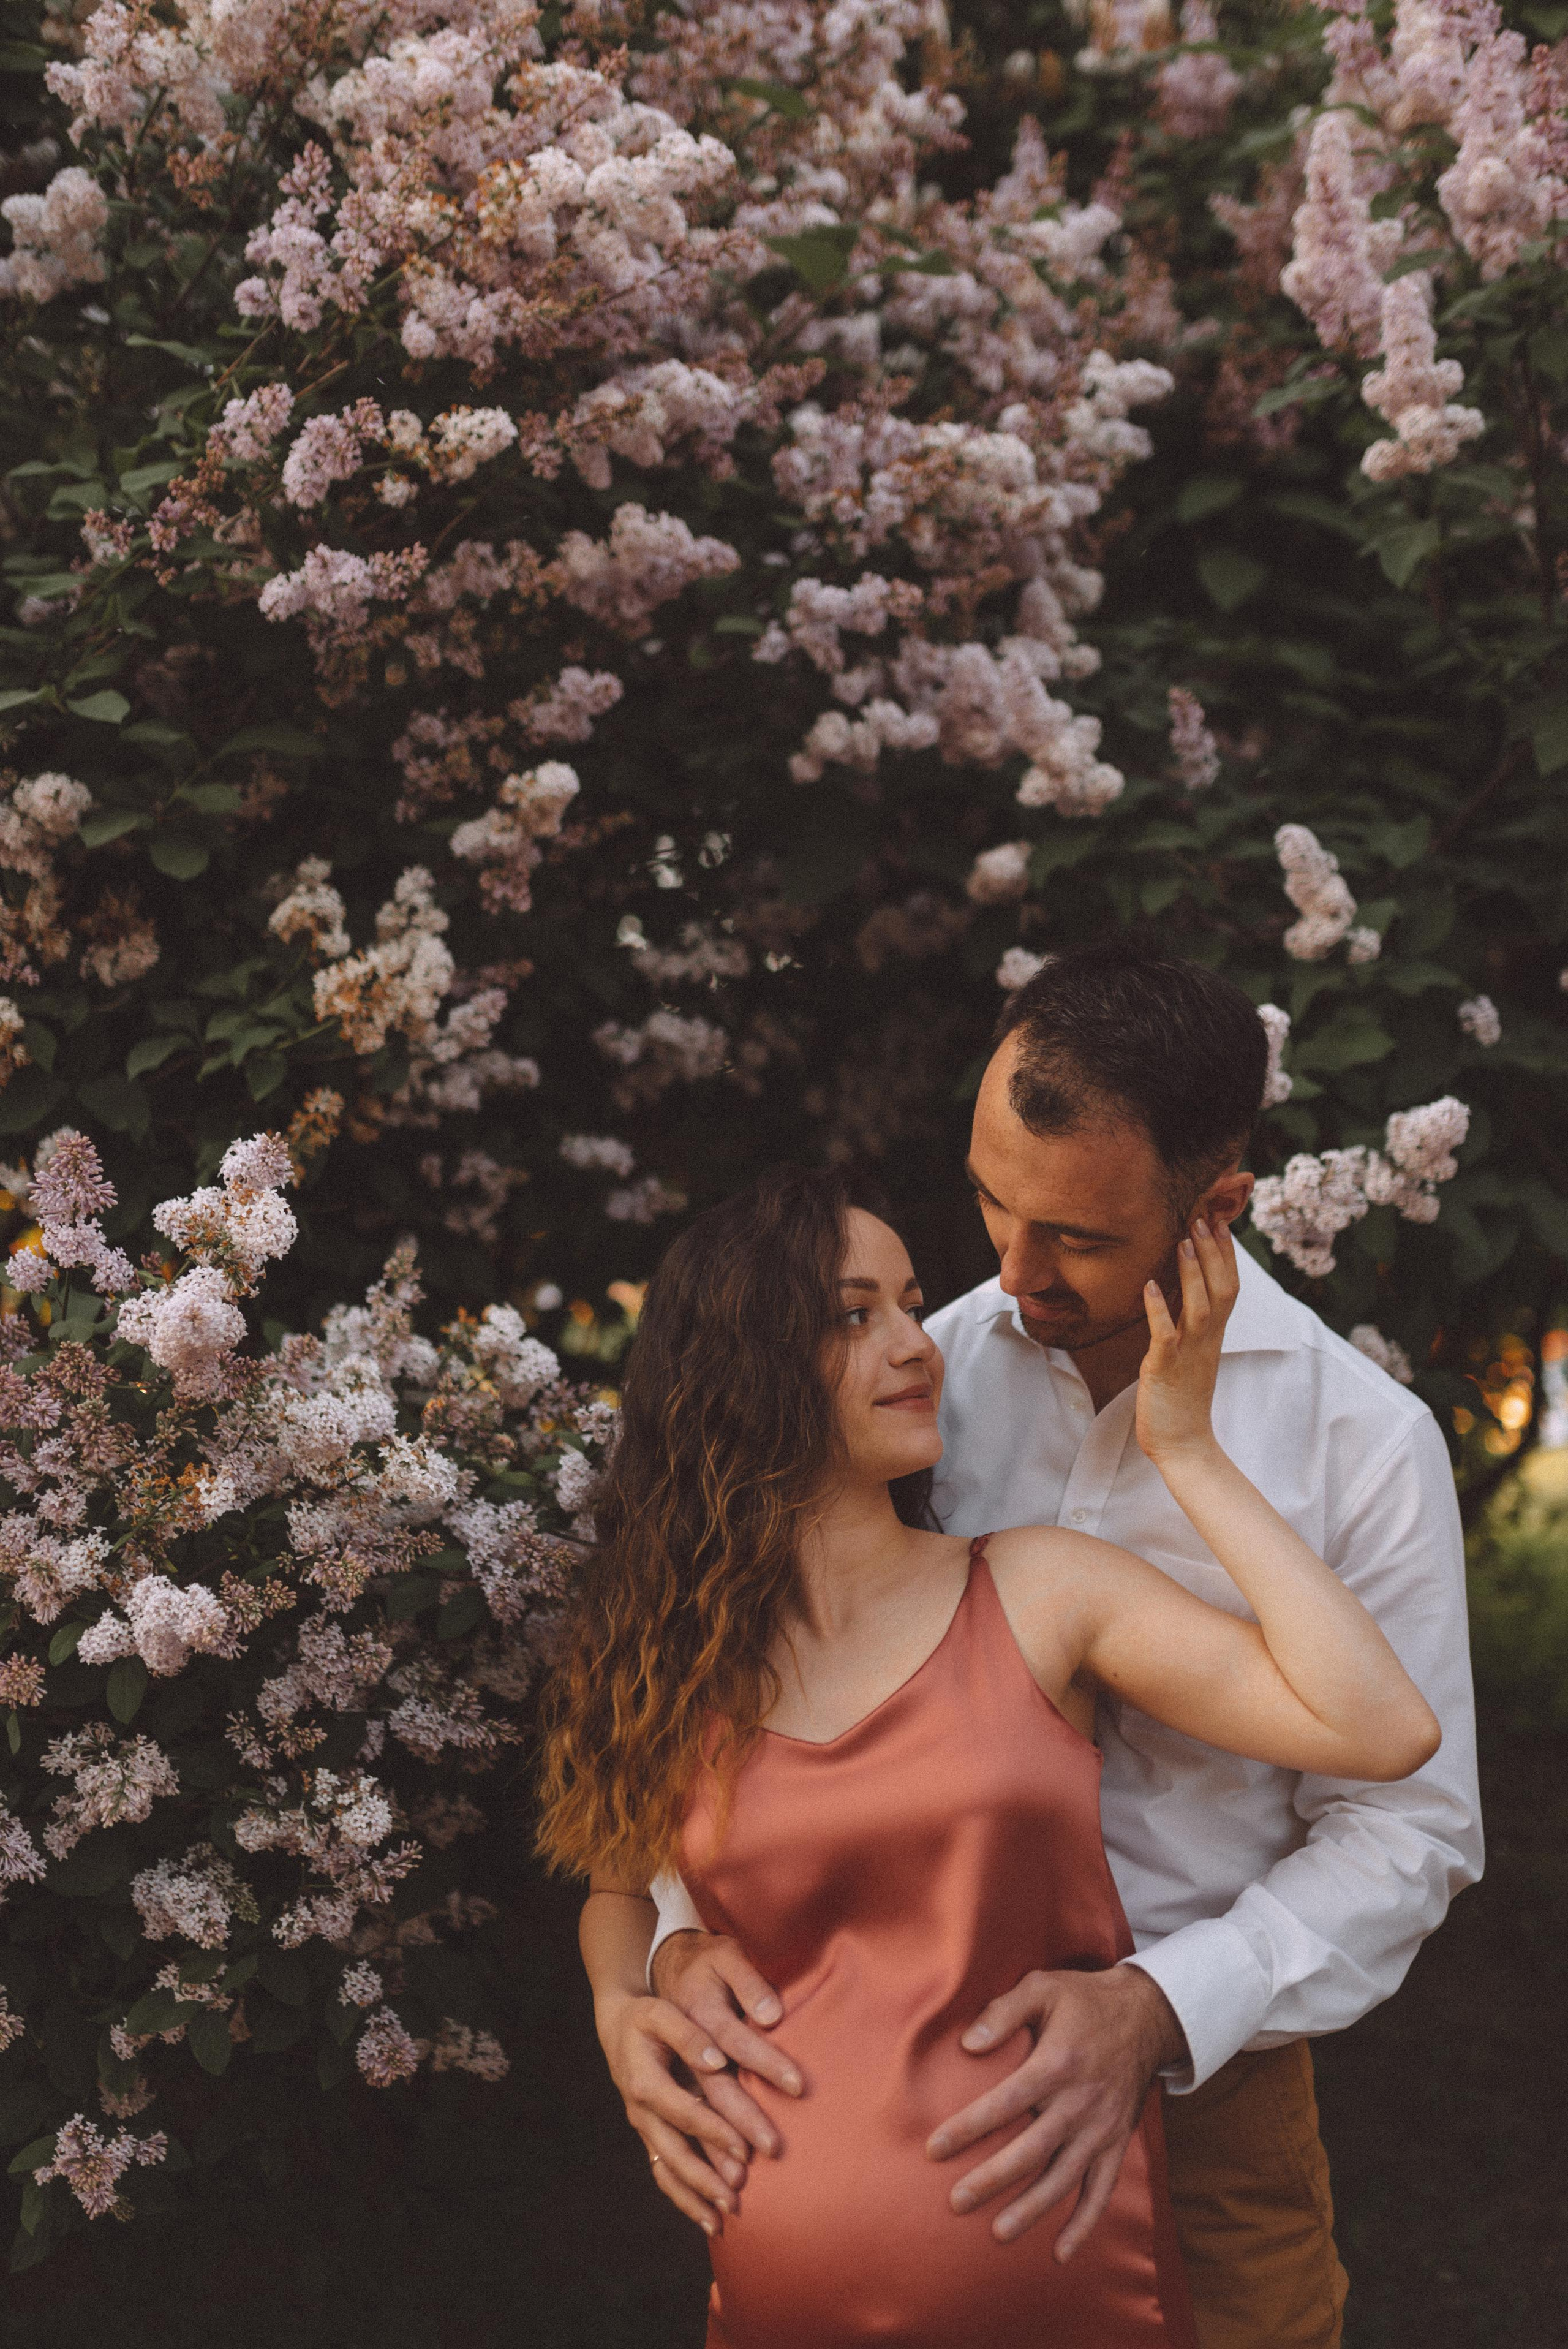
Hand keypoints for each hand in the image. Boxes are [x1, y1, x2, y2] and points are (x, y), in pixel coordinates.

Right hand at [595, 1989, 753, 2235]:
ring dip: (695, 2197)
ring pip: (668, 2171)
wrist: (618, 2026)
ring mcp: (645, 2128)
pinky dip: (685, 2199)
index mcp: (644, 2083)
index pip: (684, 2114)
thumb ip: (688, 2036)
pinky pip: (664, 2174)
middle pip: (675, 2152)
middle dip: (707, 2177)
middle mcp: (641, 2113)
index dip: (714, 2133)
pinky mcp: (651, 2136)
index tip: (746, 2150)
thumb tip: (717, 2061)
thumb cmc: (646, 2016)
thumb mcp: (662, 2014)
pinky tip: (709, 2220)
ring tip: (726, 2219)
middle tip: (739, 2196)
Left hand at [926, 1966, 1186, 2255]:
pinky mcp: (1118, 2142)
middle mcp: (1080, 2102)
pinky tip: (1062, 2252)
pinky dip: (1084, 2223)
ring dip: (1032, 2209)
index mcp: (1057, 2064)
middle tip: (956, 2202)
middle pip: (1031, 2150)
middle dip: (992, 2179)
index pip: (1004, 2102)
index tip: (934, 2148)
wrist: (1147, 2015)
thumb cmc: (1085, 1999)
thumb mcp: (1043, 1988)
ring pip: (1064, 2178)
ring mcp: (1101, 2128)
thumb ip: (1004, 2013)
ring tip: (998, 2233)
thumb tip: (968, 2044)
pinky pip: (1102, 2190)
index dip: (968, 2127)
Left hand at [1135, 1217, 1238, 1470]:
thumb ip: (1190, 1326)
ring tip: (1182, 1240)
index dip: (1226, 1255)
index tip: (1220, 1222)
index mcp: (1213, 1336)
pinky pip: (1165, 1335)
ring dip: (1192, 1272)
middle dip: (1214, 1253)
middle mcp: (1206, 1340)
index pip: (1228, 1287)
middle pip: (1221, 1289)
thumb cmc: (1182, 1400)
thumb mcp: (1190, 1355)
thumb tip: (1181, 1296)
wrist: (1184, 1445)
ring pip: (1199, 1306)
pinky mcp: (1165, 1368)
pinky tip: (1149, 1287)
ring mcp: (1188, 1354)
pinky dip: (1159, 1310)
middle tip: (1204, 1217)